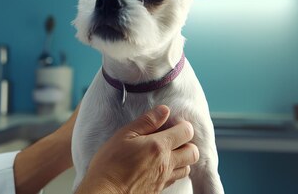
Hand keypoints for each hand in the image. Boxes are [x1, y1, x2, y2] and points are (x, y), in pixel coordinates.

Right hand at [75, 105, 198, 193]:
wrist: (104, 193)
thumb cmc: (109, 163)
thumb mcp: (124, 135)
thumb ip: (146, 121)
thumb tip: (164, 111)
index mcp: (159, 146)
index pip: (186, 132)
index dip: (182, 125)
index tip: (172, 123)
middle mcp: (166, 164)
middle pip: (193, 152)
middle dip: (187, 143)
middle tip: (172, 138)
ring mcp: (163, 179)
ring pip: (187, 168)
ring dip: (181, 159)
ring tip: (166, 153)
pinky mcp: (158, 190)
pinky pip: (174, 179)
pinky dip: (172, 171)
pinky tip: (158, 166)